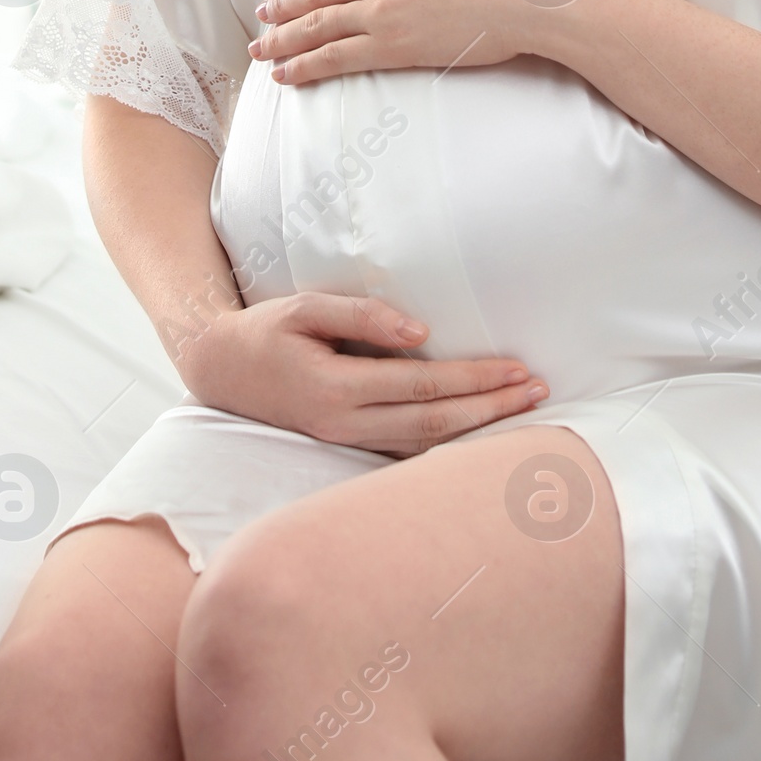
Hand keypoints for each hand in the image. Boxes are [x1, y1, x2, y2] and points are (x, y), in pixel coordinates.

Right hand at [180, 290, 547, 457]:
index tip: (517, 369)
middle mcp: (345, 425)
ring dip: (478, 430)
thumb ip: (362, 314)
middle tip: (539, 392)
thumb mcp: (305, 306)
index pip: (423, 387)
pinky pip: (406, 453)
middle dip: (491, 409)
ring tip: (523, 411)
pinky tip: (479, 435)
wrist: (221, 371)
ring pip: (425, 447)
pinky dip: (449, 447)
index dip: (475, 379)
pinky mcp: (347, 447)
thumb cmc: (266, 332)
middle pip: (435, 425)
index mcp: (336, 388)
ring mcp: (345, 443)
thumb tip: (420, 331)